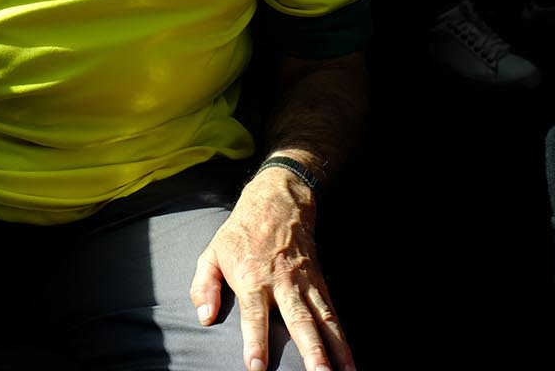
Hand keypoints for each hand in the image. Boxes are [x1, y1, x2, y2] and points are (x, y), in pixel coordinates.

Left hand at [189, 166, 353, 370]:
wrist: (278, 201)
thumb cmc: (240, 232)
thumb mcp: (211, 253)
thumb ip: (203, 287)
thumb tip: (205, 318)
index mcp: (252, 278)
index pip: (254, 315)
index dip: (256, 341)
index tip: (257, 367)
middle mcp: (282, 283)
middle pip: (299, 320)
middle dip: (310, 351)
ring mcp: (304, 284)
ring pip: (324, 319)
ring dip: (336, 349)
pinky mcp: (319, 283)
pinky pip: (333, 313)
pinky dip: (343, 338)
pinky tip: (350, 362)